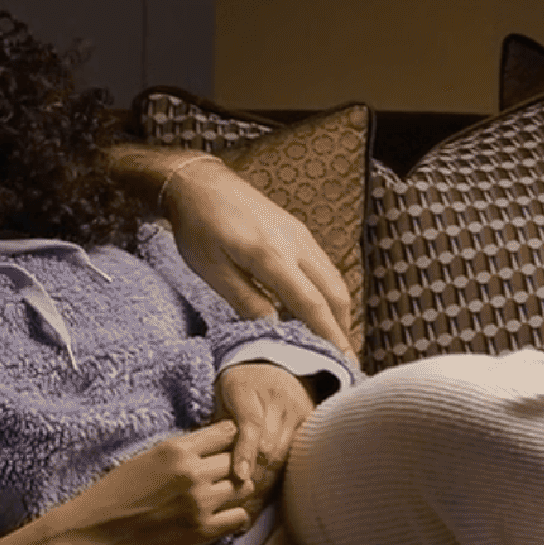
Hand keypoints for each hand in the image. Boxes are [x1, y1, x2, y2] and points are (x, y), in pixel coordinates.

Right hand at [0, 422, 257, 544]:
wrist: (88, 535)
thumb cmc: (109, 498)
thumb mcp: (142, 460)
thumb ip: (176, 453)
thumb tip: (204, 449)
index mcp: (176, 449)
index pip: (228, 432)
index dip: (230, 442)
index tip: (224, 453)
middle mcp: (192, 472)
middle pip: (239, 460)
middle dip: (235, 469)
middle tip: (225, 480)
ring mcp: (199, 503)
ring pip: (245, 489)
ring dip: (238, 494)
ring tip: (225, 501)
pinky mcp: (201, 533)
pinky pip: (240, 519)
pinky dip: (237, 519)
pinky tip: (223, 521)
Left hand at [145, 152, 353, 354]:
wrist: (200, 183)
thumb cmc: (198, 227)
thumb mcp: (212, 271)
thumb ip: (245, 302)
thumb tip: (273, 331)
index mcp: (271, 255)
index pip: (311, 303)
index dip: (329, 335)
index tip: (342, 361)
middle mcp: (295, 244)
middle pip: (334, 292)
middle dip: (343, 328)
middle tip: (344, 360)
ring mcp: (301, 235)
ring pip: (333, 279)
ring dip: (339, 311)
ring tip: (336, 340)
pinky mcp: (298, 232)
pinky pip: (324, 267)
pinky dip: (328, 293)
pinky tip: (319, 310)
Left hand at [214, 361, 312, 504]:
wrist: (275, 363)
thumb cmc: (239, 385)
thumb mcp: (222, 396)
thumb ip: (219, 426)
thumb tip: (210, 462)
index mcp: (248, 389)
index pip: (250, 424)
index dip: (245, 452)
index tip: (239, 477)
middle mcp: (278, 399)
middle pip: (269, 446)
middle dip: (254, 477)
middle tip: (238, 504)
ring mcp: (298, 410)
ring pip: (283, 454)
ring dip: (267, 482)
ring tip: (251, 507)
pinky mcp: (310, 421)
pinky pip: (295, 454)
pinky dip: (279, 476)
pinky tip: (267, 495)